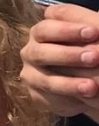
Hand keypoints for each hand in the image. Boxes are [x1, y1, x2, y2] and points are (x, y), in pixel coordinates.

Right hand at [21, 3, 98, 117]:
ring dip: (67, 83)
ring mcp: (31, 73)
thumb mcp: (93, 33)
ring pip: (43, 79)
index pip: (48, 25)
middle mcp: (32, 50)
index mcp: (45, 30)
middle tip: (95, 58)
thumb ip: (91, 24)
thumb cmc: (92, 50)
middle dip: (68, 55)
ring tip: (92, 87)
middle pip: (40, 51)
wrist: (92, 82)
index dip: (69, 28)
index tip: (93, 32)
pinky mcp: (35, 94)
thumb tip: (94, 25)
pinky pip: (46, 98)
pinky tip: (83, 101)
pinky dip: (66, 100)